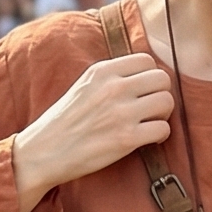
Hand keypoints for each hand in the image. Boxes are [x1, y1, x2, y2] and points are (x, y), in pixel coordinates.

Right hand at [13, 54, 172, 211]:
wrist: (45, 151)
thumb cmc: (65, 121)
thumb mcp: (84, 85)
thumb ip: (111, 77)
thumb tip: (144, 75)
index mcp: (102, 71)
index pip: (147, 60)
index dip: (151, 77)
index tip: (144, 91)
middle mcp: (114, 87)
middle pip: (163, 79)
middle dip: (161, 94)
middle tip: (151, 109)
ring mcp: (121, 113)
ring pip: (167, 102)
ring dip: (164, 115)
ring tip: (151, 123)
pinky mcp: (127, 138)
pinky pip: (163, 129)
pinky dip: (161, 135)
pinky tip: (150, 139)